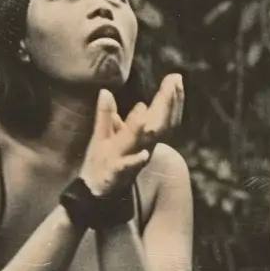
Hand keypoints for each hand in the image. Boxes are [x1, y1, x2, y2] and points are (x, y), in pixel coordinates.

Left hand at [78, 73, 183, 197]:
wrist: (93, 192)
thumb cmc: (102, 163)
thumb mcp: (103, 134)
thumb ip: (106, 114)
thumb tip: (106, 92)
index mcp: (140, 138)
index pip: (161, 115)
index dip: (169, 98)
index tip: (175, 77)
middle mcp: (141, 146)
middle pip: (160, 124)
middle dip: (167, 103)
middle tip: (174, 82)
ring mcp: (132, 159)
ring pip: (146, 141)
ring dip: (151, 126)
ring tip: (152, 107)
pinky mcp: (118, 173)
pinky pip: (129, 167)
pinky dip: (137, 160)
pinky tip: (144, 154)